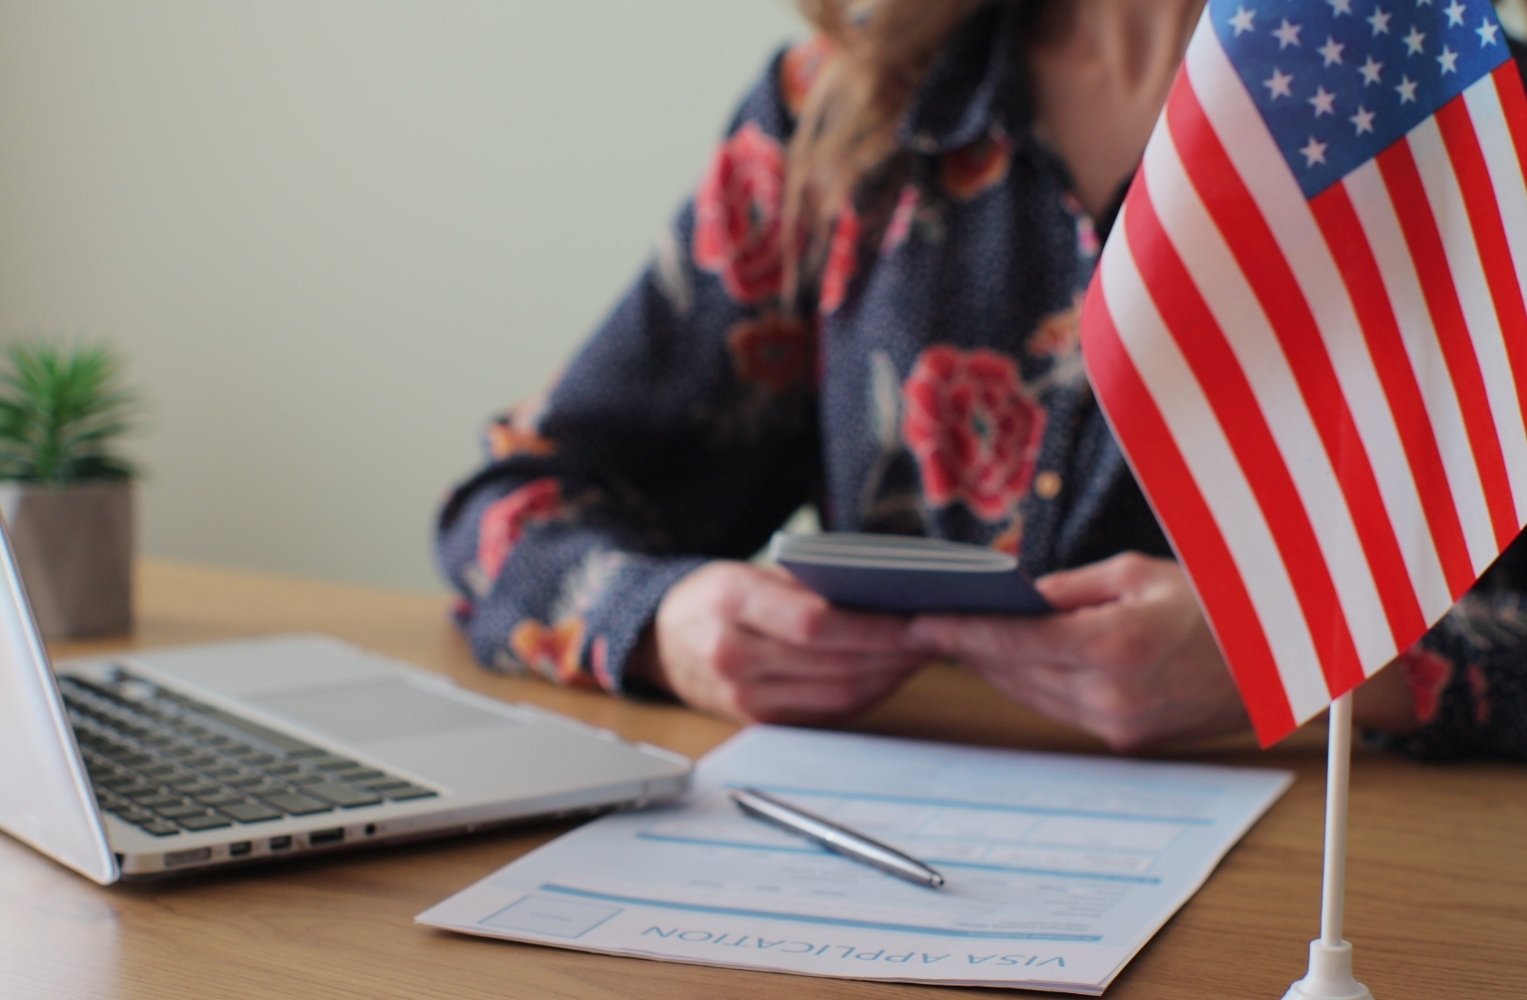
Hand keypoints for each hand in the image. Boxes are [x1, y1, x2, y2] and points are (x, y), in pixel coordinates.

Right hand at [630, 561, 926, 724]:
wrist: (662, 643)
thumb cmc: (716, 596)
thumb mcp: (749, 571)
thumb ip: (808, 582)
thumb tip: (884, 592)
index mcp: (730, 604)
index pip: (814, 623)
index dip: (871, 626)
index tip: (916, 618)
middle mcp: (733, 656)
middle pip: (833, 664)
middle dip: (893, 653)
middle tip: (937, 635)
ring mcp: (744, 698)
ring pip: (837, 694)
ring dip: (889, 676)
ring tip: (922, 653)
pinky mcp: (760, 723)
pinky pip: (827, 712)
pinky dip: (867, 693)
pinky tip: (891, 673)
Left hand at [906, 552, 1248, 750]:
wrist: (1279, 665)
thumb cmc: (1217, 605)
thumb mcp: (1140, 574)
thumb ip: (1071, 589)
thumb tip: (1019, 599)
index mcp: (1115, 645)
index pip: (1015, 642)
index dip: (960, 632)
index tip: (919, 622)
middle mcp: (1112, 695)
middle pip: (1014, 673)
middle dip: (968, 649)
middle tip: (928, 623)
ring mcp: (1119, 725)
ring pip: (1030, 697)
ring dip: (994, 670)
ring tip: (960, 640)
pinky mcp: (1126, 740)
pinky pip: (1059, 710)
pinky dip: (1031, 685)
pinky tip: (1011, 662)